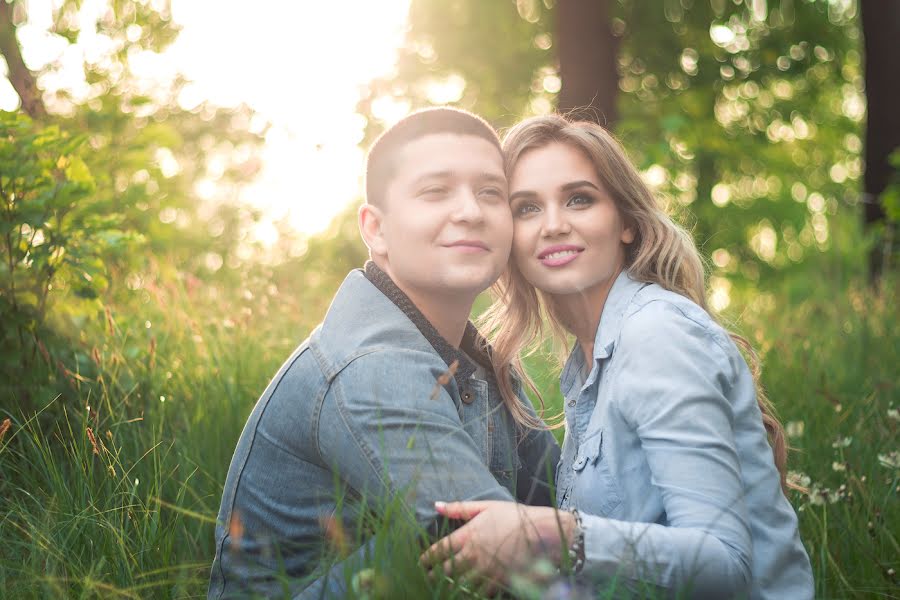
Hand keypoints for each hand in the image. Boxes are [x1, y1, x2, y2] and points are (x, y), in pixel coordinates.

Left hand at [420, 500, 575, 587]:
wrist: (544, 532)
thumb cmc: (515, 516)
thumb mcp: (487, 506)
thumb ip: (459, 508)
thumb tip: (436, 505)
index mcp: (468, 534)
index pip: (439, 550)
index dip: (426, 558)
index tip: (420, 562)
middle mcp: (474, 554)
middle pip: (445, 570)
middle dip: (433, 574)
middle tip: (427, 577)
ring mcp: (486, 570)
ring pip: (459, 584)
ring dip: (449, 585)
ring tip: (442, 586)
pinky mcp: (498, 581)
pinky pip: (479, 593)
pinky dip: (470, 593)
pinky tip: (467, 591)